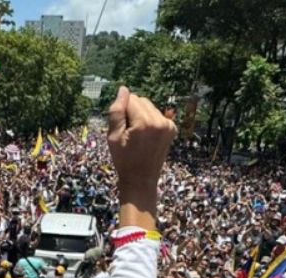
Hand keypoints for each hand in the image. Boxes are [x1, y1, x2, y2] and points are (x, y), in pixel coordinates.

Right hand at [106, 87, 175, 208]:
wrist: (141, 179)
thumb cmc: (124, 159)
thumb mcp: (113, 136)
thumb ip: (117, 111)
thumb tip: (123, 90)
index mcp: (145, 123)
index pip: (130, 99)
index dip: (122, 112)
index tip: (122, 129)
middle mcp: (160, 121)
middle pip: (141, 100)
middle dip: (132, 111)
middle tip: (129, 133)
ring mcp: (169, 124)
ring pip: (149, 106)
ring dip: (141, 115)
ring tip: (138, 135)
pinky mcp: (172, 128)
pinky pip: (157, 114)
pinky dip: (150, 120)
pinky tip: (147, 136)